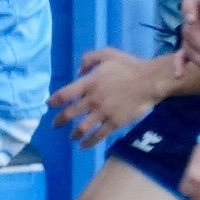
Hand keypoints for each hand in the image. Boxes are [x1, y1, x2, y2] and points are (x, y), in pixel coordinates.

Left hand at [49, 48, 177, 146]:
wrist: (150, 81)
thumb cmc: (129, 66)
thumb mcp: (107, 54)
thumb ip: (89, 59)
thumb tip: (78, 71)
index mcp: (89, 83)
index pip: (64, 94)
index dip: (54, 101)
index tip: (50, 105)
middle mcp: (92, 100)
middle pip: (69, 114)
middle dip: (59, 121)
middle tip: (55, 125)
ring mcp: (103, 113)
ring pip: (82, 128)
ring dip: (73, 134)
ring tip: (71, 137)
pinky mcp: (114, 123)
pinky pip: (98, 135)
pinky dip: (89, 142)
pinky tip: (84, 146)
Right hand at [177, 0, 199, 72]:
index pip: (190, 0)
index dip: (187, 9)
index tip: (191, 21)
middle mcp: (196, 19)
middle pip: (189, 31)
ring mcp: (194, 35)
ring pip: (189, 48)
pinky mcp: (194, 50)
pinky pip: (183, 57)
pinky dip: (180, 65)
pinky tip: (179, 75)